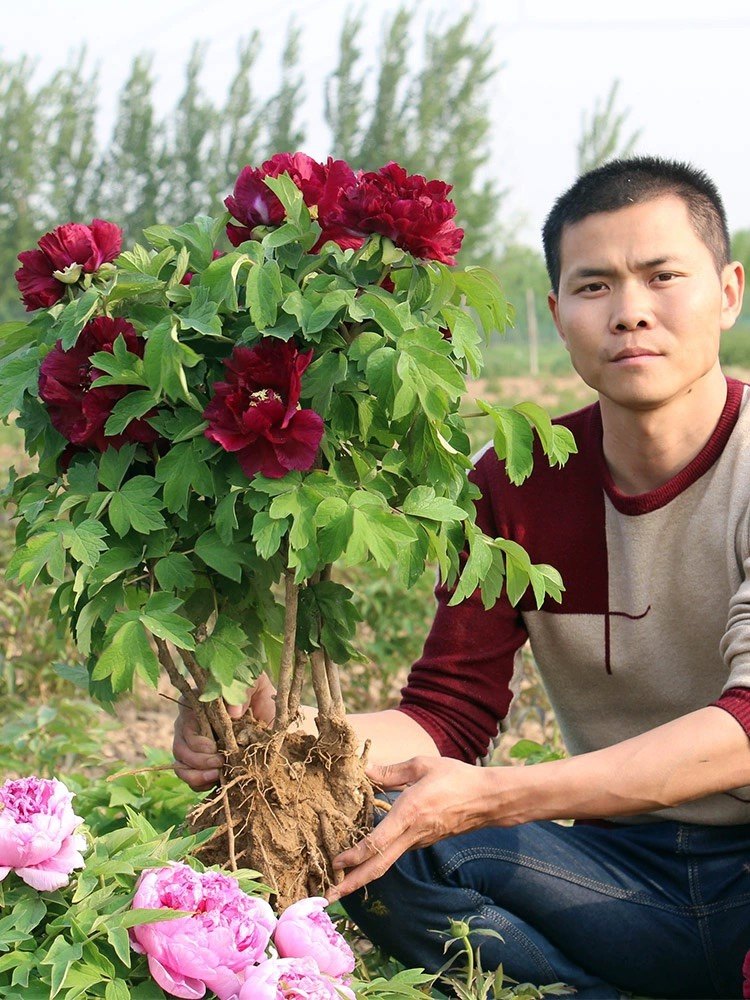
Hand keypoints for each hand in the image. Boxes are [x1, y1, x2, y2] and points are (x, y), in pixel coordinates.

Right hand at [172, 672, 276, 789]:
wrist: (271, 711)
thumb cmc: (257, 692)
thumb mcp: (253, 683)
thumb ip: (242, 692)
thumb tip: (233, 712)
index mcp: (198, 701)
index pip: (184, 718)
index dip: (195, 736)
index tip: (213, 747)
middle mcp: (191, 724)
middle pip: (180, 745)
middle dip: (198, 759)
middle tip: (219, 763)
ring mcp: (194, 745)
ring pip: (181, 764)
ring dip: (196, 774)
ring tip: (217, 776)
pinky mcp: (203, 762)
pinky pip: (191, 777)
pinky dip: (200, 783)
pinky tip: (216, 782)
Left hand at [325, 756, 499, 901]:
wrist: (488, 800)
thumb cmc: (456, 778)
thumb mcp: (423, 765)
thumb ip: (392, 771)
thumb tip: (365, 770)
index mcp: (409, 813)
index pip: (377, 841)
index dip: (355, 855)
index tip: (335, 863)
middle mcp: (412, 834)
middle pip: (378, 865)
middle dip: (352, 883)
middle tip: (329, 897)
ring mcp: (419, 841)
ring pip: (386, 862)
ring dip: (362, 873)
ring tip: (340, 881)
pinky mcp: (424, 841)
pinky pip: (396, 852)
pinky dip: (377, 859)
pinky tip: (366, 857)